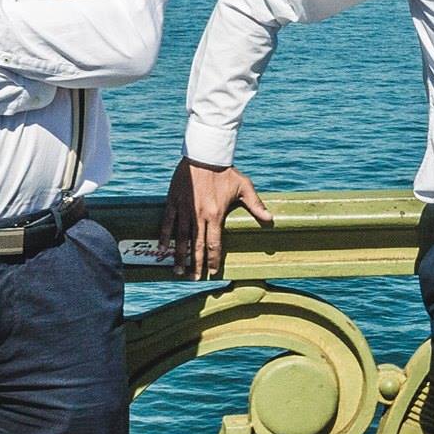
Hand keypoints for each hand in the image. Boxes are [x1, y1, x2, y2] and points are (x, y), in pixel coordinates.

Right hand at [158, 157, 272, 279]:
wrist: (204, 154)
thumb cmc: (226, 171)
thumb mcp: (244, 186)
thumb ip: (256, 205)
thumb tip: (270, 219)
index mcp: (216, 214)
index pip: (214, 243)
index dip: (213, 259)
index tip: (212, 271)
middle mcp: (199, 215)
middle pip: (197, 246)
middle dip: (195, 264)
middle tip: (193, 278)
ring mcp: (185, 209)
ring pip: (181, 238)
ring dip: (179, 256)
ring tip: (178, 271)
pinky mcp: (174, 201)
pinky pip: (167, 223)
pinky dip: (165, 237)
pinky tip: (162, 250)